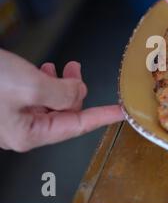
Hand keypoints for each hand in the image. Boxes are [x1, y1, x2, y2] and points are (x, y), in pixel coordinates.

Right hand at [0, 49, 122, 151]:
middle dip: (75, 91)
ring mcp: (12, 119)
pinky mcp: (5, 105)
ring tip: (64, 67)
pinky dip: (45, 83)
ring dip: (60, 84)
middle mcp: (22, 131)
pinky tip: (43, 70)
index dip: (103, 116)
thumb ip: (62, 93)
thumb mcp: (31, 86)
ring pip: (50, 103)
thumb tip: (79, 93)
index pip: (78, 126)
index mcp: (30, 134)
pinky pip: (35, 98)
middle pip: (63, 113)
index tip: (121, 112)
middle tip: (76, 70)